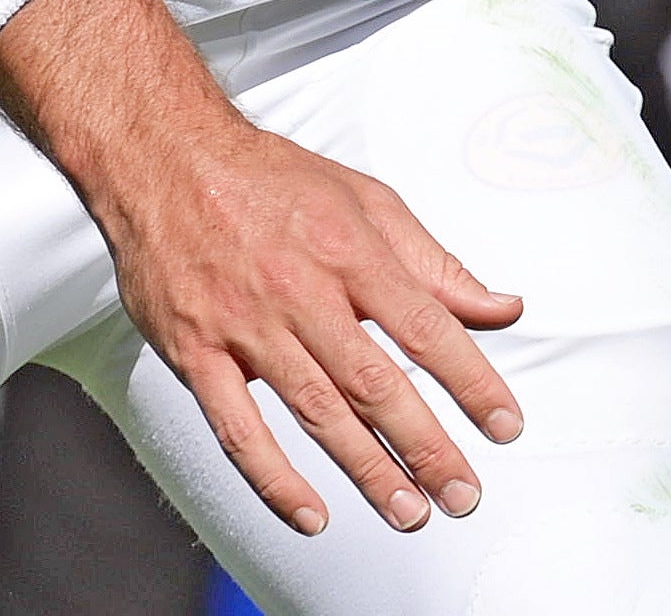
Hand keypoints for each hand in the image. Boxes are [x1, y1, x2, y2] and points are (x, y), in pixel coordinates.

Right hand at [72, 95, 528, 537]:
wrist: (164, 156)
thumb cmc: (272, 179)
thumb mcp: (366, 200)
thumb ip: (434, 263)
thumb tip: (504, 307)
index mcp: (349, 249)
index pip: (425, 326)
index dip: (471, 382)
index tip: (506, 426)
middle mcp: (300, 290)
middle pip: (375, 383)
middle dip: (425, 446)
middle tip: (463, 495)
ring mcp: (245, 325)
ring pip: (316, 412)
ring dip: (367, 470)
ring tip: (409, 512)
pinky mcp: (196, 352)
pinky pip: (237, 429)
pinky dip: (274, 479)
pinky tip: (310, 514)